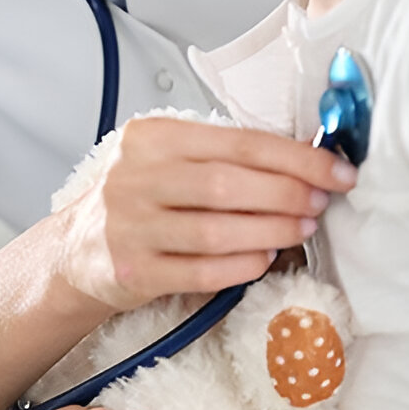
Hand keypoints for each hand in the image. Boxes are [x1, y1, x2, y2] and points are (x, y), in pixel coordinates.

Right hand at [50, 117, 357, 309]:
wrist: (75, 248)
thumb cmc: (134, 198)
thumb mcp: (162, 157)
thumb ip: (217, 154)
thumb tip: (298, 160)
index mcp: (148, 138)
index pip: (235, 141)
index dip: (294, 157)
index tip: (334, 169)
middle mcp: (134, 177)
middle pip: (227, 184)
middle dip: (287, 194)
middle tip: (319, 202)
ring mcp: (130, 226)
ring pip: (217, 231)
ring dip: (272, 231)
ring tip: (300, 229)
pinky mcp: (134, 270)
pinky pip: (202, 271)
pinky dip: (243, 266)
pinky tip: (263, 258)